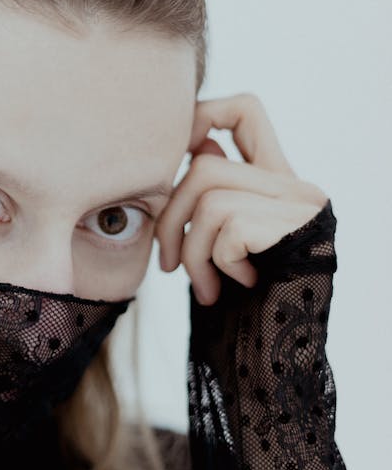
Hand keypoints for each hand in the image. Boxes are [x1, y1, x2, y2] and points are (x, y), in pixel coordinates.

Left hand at [154, 93, 328, 305]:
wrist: (275, 360)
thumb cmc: (244, 310)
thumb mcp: (217, 248)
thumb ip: (213, 197)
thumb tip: (198, 145)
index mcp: (276, 184)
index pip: (244, 110)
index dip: (202, 116)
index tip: (177, 156)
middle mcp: (295, 188)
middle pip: (204, 165)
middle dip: (169, 220)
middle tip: (168, 266)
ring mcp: (301, 206)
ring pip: (209, 198)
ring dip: (192, 252)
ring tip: (204, 288)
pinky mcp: (300, 228)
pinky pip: (228, 227)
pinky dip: (218, 262)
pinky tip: (239, 285)